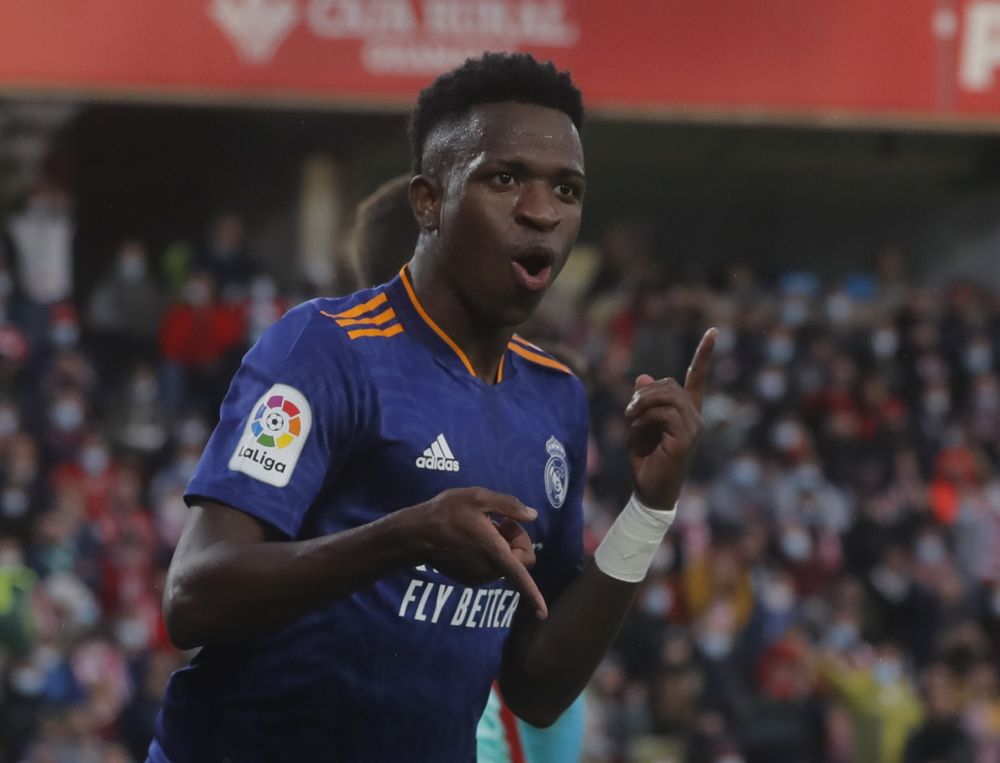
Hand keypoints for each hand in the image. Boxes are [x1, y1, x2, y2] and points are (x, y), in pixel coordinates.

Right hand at [412, 487, 546, 618]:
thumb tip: (533, 515)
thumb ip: (510, 506)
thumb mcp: (478, 497)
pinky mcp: (469, 579)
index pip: (521, 578)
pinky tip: (473, 538)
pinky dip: (490, 554)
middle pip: (520, 560)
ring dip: (503, 546)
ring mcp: (478, 577)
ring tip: (483, 527)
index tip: (543, 616)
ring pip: (505, 563)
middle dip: (517, 541)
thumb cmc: (446, 512)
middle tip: (502, 521)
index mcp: (495, 553)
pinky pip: (491, 567)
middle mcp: (488, 571)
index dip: (534, 597)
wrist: (415, 534)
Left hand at [624, 328, 716, 508]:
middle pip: (670, 384)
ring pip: (667, 396)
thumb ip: (644, 401)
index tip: (714, 331)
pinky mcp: (685, 439)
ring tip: (630, 416)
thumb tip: (644, 375)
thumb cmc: (645, 458)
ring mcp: (693, 428)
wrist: (649, 490)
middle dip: (645, 391)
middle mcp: (695, 417)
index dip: (705, 354)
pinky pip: (664, 413)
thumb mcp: (639, 422)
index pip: (698, 378)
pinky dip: (646, 417)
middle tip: (628, 409)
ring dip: (642, 403)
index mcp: (687, 412)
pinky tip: (638, 428)